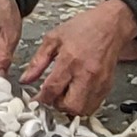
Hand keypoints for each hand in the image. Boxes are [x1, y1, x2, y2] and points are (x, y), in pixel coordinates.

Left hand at [21, 0, 136, 115]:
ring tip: (65, 94)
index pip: (52, 89)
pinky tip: (76, 93)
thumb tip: (25, 79)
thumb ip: (38, 61)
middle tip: (52, 96)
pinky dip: (82, 104)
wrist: (111, 25)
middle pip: (70, 106)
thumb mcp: (53, 39)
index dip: (41, 98)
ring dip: (70, 107)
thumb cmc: (84, 28)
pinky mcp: (107, 86)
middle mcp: (86, 74)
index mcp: (70, 60)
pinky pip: (94, 106)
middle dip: (57, 105)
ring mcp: (99, 82)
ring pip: (83, 110)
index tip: (36, 99)